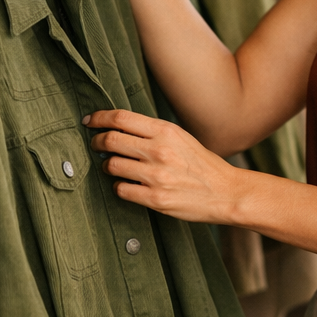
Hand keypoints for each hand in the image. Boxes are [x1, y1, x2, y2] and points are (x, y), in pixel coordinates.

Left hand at [87, 109, 246, 223]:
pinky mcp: (155, 199)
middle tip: (95, 144)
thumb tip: (121, 128)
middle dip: (97, 141)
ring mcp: (156, 176)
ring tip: (112, 166)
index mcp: (165, 131)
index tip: (89, 120)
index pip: (121, 118)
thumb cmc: (203, 165)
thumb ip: (154, 132)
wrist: (226, 192)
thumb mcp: (181, 137)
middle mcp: (159, 151)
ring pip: (112, 165)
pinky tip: (126, 185)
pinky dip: (119, 187)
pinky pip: (121, 190)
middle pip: (111, 140)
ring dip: (106, 166)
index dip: (99, 118)